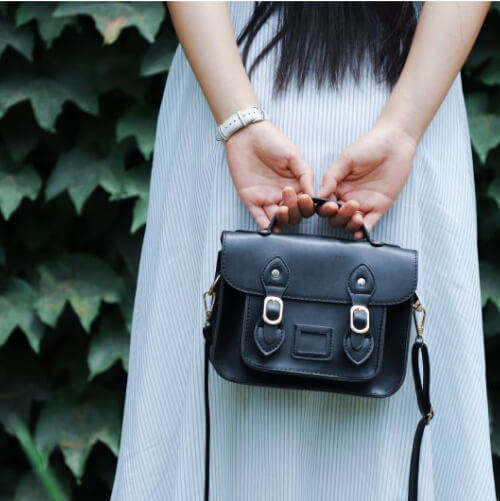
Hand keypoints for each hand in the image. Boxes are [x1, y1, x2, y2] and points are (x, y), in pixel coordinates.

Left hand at [225, 120, 314, 229]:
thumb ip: (305, 175)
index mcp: (296, 185)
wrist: (246, 134)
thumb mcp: (293, 155)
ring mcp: (267, 198)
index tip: (306, 199)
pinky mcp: (251, 200)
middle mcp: (282, 195)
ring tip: (282, 210)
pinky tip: (271, 227)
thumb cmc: (271, 140)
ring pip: (278, 218)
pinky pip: (259, 217)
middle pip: (294, 214)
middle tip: (292, 199)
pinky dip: (265, 225)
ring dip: (283, 219)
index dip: (307, 205)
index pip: (305, 203)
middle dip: (296, 211)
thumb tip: (313, 194)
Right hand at [317, 120, 417, 238]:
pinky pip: (369, 224)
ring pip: (350, 223)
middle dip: (337, 217)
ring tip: (356, 216)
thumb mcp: (345, 160)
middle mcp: (348, 198)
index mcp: (337, 187)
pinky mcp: (379, 207)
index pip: (324, 205)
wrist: (395, 143)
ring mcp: (364, 204)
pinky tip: (360, 232)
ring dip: (349, 224)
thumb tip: (318, 195)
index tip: (329, 205)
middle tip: (346, 206)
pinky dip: (363, 231)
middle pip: (335, 218)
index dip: (323, 209)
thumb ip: (331, 178)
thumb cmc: (369, 146)